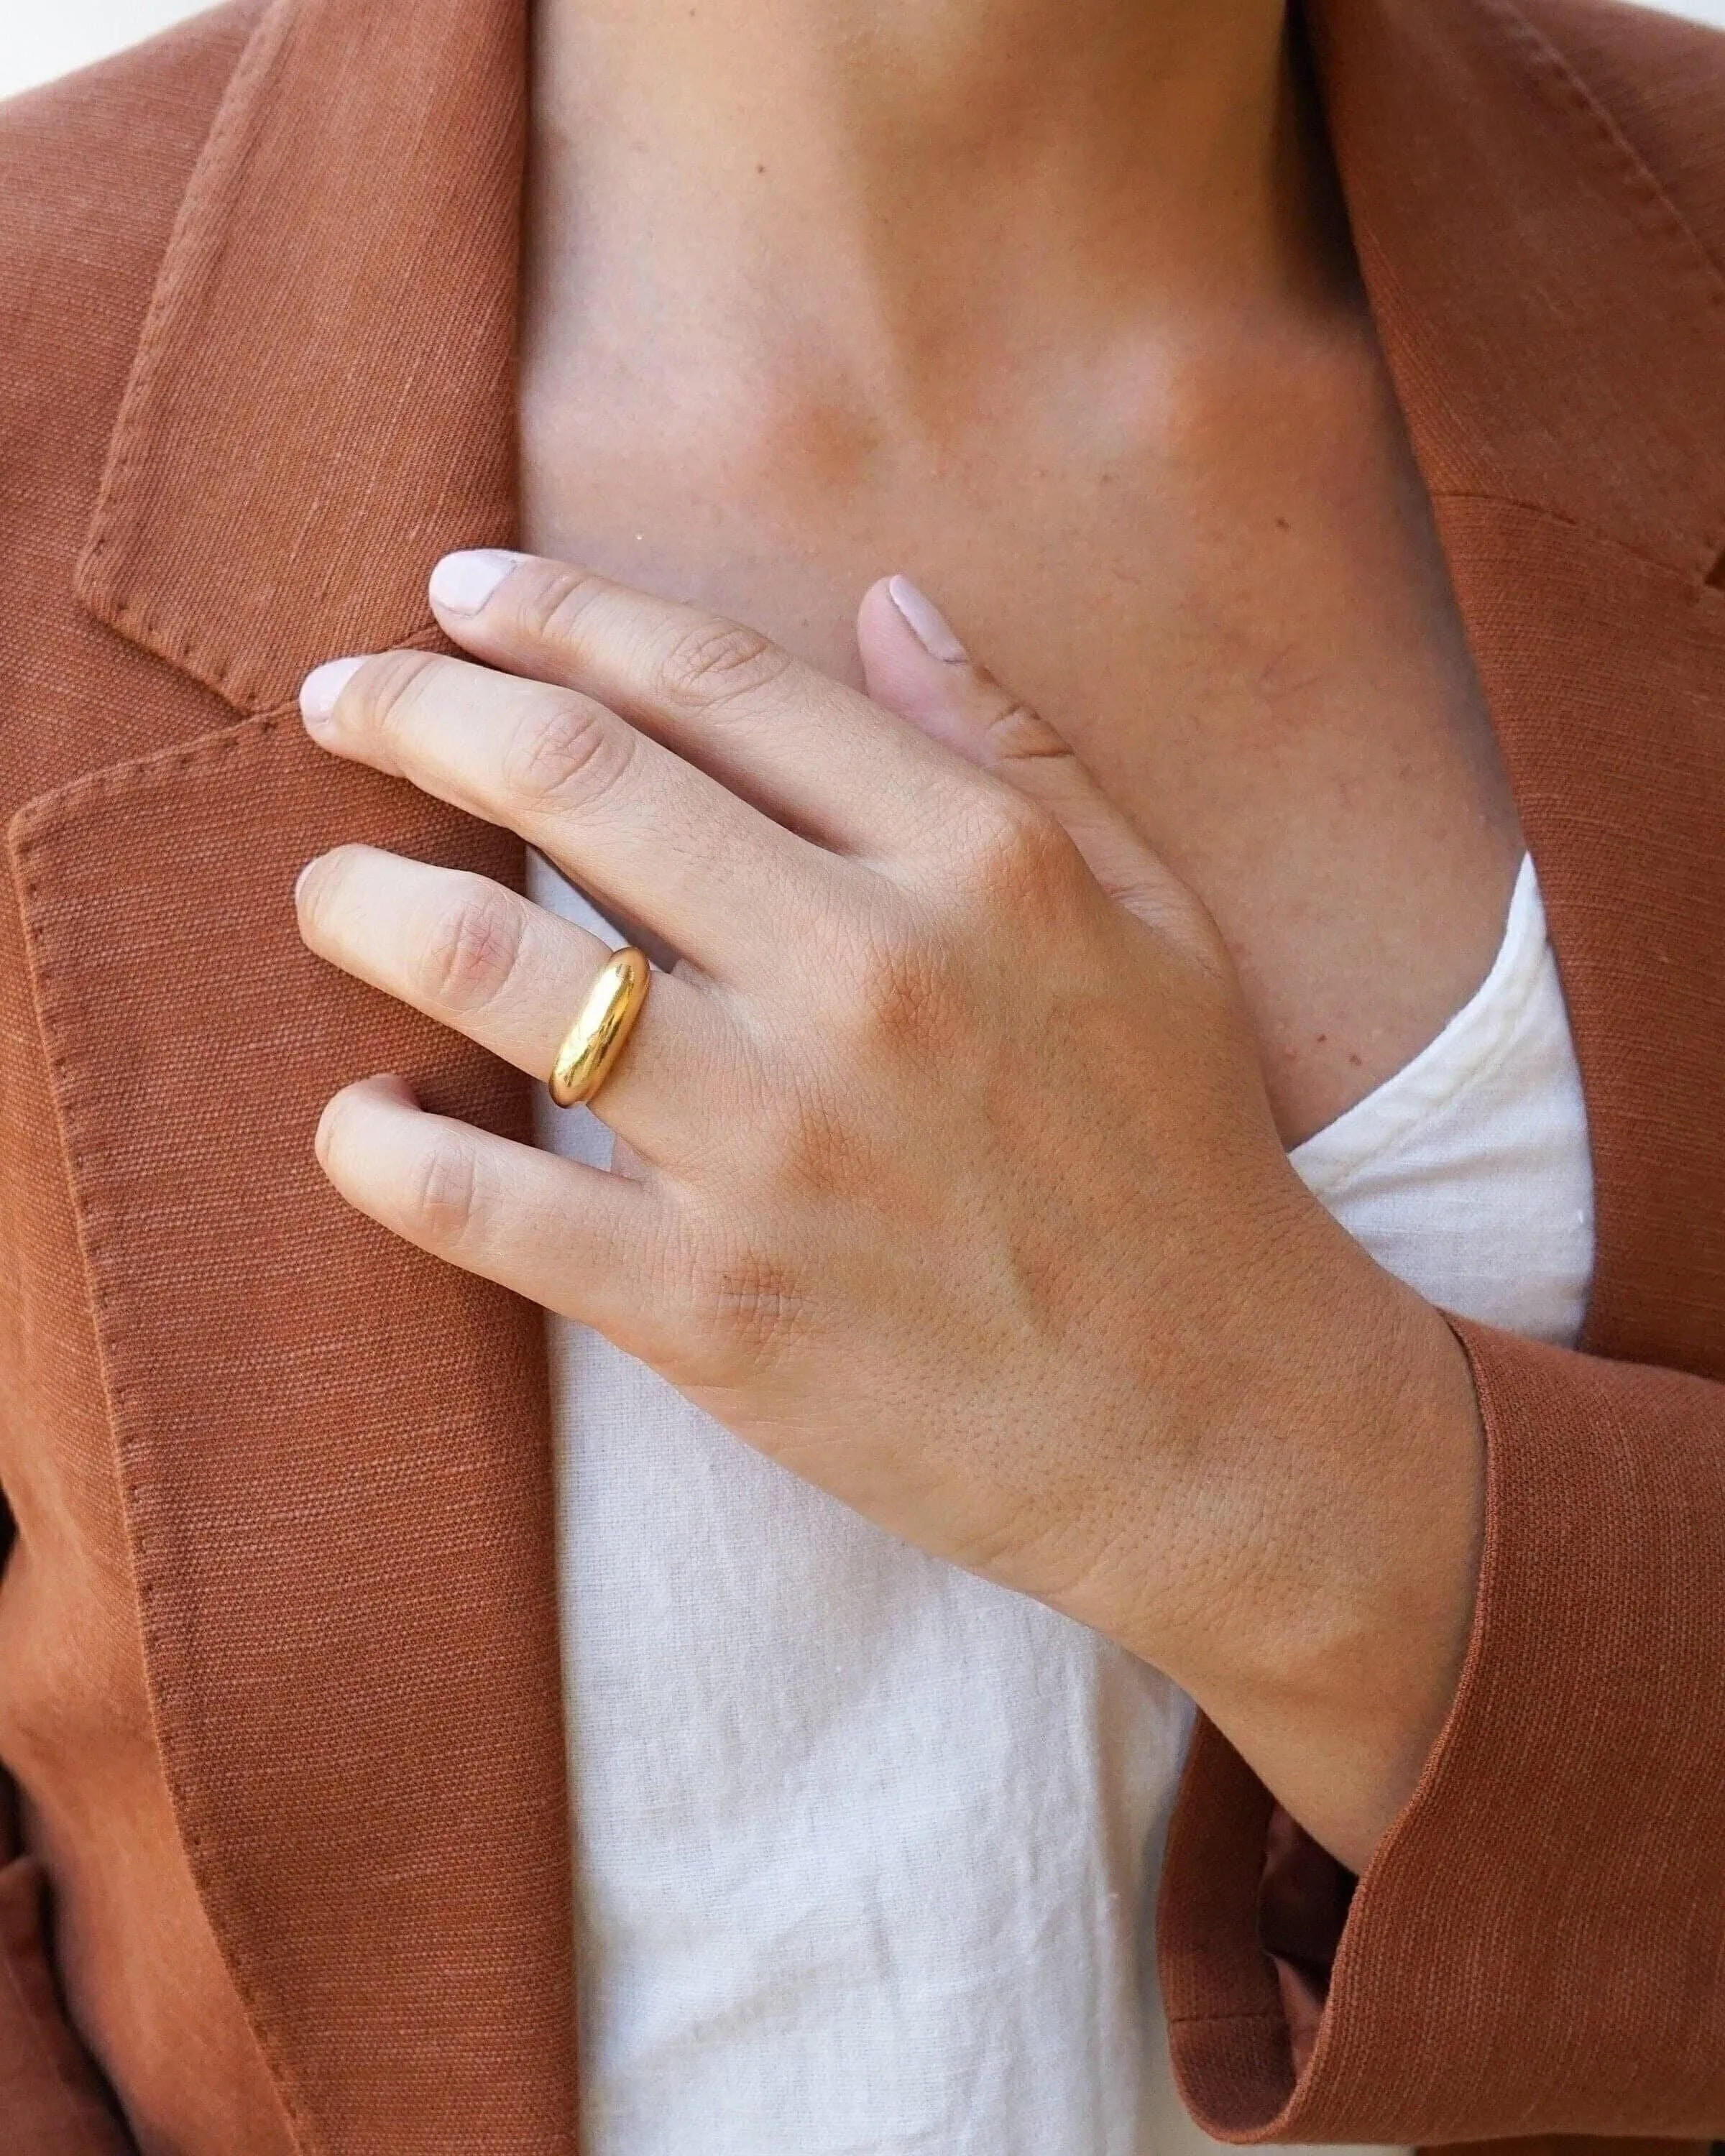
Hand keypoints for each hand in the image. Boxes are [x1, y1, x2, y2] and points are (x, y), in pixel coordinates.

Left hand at [294, 551, 1483, 1870]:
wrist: (1219, 1426)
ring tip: (332, 893)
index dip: (557, 613)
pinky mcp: (707, 1307)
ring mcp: (774, 1145)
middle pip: (570, 779)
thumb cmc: (1189, 1162)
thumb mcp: (1155, 919)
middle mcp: (863, 976)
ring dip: (366, 904)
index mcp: (974, 863)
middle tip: (339, 698)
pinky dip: (380, 1145)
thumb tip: (886, 601)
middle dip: (415, 710)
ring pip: (491, 965)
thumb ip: (1017, 750)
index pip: (711, 681)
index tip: (461, 591)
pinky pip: (478, 1201)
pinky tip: (361, 1115)